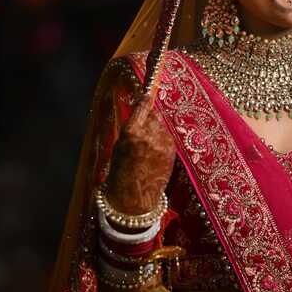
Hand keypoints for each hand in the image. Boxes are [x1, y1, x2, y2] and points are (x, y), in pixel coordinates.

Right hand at [104, 95, 175, 215]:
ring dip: (156, 130)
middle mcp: (149, 135)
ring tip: (147, 146)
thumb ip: (131, 128)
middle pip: (154, 115)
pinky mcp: (172, 150)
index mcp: (132, 132)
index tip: (146, 94)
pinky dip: (162, 140)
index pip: (142, 107)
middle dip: (149, 118)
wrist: (135, 196)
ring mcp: (163, 143)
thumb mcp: (119, 146)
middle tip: (143, 129)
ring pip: (161, 126)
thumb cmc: (121, 171)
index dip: (144, 100)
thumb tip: (140, 112)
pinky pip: (167, 137)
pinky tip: (154, 152)